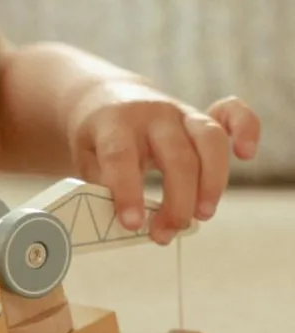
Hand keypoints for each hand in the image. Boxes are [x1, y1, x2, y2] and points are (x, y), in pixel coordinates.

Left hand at [67, 84, 260, 242]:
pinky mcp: (200, 116)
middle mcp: (152, 114)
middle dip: (176, 201)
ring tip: (202, 215)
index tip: (132, 224)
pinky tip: (246, 154)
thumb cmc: (97, 137)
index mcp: (114, 122)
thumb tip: (129, 222)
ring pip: (209, 140)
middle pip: (175, 155)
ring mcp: (180, 112)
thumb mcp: (85, 157)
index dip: (127, 191)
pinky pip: (231, 114)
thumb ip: (103, 185)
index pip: (121, 156)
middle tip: (164, 233)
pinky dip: (246, 128)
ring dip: (212, 182)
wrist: (105, 98)